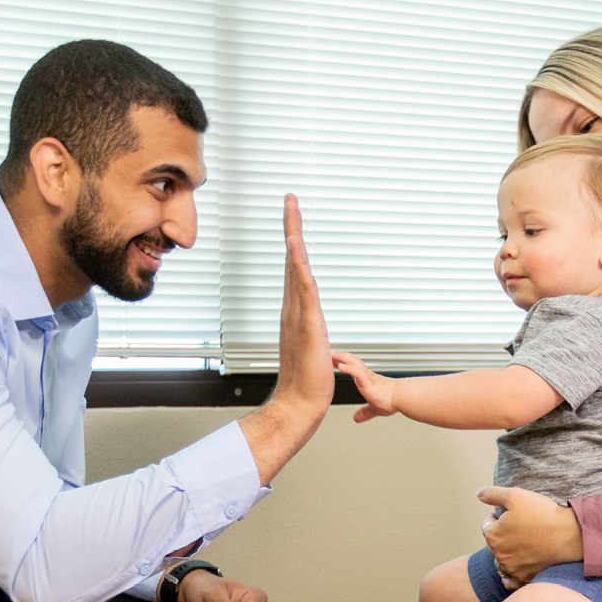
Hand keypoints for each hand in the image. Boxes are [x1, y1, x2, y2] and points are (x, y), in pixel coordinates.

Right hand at [240, 194, 333, 485]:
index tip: (293, 217)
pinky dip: (299, 265)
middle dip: (291, 226)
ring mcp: (297, 313)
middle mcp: (292, 307)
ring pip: (295, 267)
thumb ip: (308, 334)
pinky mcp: (307, 323)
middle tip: (290, 197)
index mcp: (295, 311)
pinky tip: (296, 246)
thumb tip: (309, 328)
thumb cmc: (306, 382)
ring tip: (291, 209)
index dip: (294, 242)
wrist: (300, 404)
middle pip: (292, 258)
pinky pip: (303, 288)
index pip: (295, 269)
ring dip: (294, 235)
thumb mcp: (312, 348)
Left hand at [329, 351, 395, 421]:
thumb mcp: (373, 408)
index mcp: (367, 379)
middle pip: (352, 360)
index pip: (353, 366)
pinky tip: (340, 366)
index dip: (343, 361)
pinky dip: (348, 368)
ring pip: (353, 363)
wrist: (402, 399)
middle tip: (329, 353)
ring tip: (331, 355)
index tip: (334, 360)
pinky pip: (357, 373)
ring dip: (341, 358)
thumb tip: (357, 418)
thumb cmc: (392, 401)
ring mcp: (367, 377)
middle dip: (340, 356)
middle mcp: (367, 375)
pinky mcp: (369, 382)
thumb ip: (365, 412)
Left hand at [477, 486, 583, 585]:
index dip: (494, 517)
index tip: (505, 514)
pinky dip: (510, 576)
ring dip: (505, 554)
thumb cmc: (543, 514)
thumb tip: (479, 493)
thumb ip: (494, 494)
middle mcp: (499, 555)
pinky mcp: (525, 579)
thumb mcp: (516, 495)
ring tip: (518, 545)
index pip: (486, 525)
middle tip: (514, 528)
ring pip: (501, 562)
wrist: (570, 535)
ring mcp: (512, 569)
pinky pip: (510, 582)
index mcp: (493, 535)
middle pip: (493, 544)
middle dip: (500, 535)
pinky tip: (517, 567)